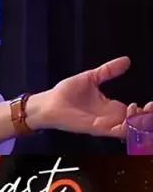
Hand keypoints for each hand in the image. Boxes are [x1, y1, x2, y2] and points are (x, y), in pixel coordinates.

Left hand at [34, 57, 152, 138]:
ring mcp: (105, 124)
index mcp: (111, 107)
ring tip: (139, 109)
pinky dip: (125, 126)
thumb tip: (127, 60)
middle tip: (151, 107)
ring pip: (129, 129)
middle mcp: (111, 118)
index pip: (135, 112)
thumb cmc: (67, 92)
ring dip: (138, 121)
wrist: (49, 102)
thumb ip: (109, 70)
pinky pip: (115, 132)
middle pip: (136, 123)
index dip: (146, 110)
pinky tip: (128, 115)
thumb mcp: (92, 77)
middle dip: (148, 117)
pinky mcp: (97, 128)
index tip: (152, 102)